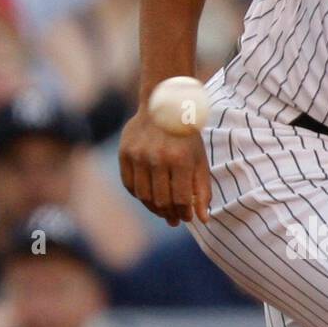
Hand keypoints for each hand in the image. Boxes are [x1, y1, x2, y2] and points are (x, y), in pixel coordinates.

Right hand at [118, 108, 211, 225]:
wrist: (163, 106)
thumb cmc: (186, 137)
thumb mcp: (200, 160)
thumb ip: (202, 190)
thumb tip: (203, 219)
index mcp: (180, 159)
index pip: (181, 199)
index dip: (185, 213)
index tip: (188, 218)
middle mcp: (157, 157)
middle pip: (161, 200)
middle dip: (169, 214)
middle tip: (174, 220)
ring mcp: (138, 155)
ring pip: (144, 196)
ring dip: (154, 209)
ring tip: (163, 212)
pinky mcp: (124, 153)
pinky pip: (129, 184)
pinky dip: (139, 196)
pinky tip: (148, 198)